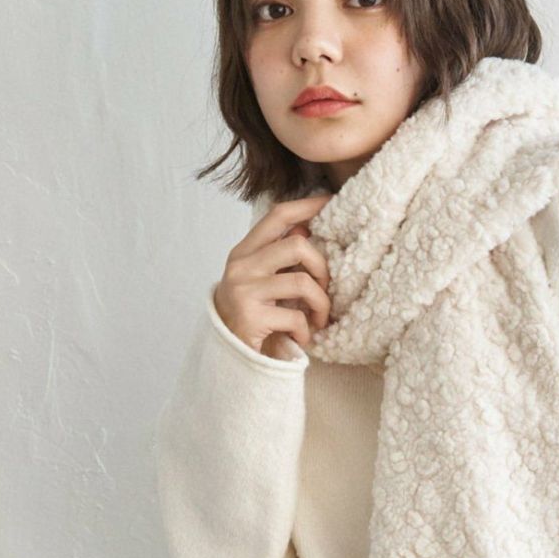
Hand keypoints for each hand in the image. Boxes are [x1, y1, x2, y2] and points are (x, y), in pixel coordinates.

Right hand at [213, 193, 333, 358]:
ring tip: (319, 318)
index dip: (307, 205)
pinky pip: (296, 316)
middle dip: (322, 268)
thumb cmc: (251, 318)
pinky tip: (301, 338)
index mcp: (244, 252)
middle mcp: (240, 266)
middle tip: (325, 289)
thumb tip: (306, 228)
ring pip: (302, 282)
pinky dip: (306, 330)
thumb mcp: (263, 282)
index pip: (277, 215)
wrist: (228, 357)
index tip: (330, 200)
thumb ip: (279, 257)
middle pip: (297, 245)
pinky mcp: (250, 316)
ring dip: (321, 304)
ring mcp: (244, 290)